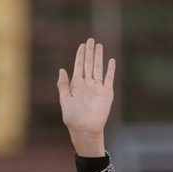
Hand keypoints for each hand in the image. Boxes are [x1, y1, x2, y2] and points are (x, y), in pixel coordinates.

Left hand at [57, 38, 114, 156]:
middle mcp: (87, 85)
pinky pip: (109, 79)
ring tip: (99, 45)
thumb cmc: (73, 118)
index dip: (80, 56)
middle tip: (90, 40)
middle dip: (89, 52)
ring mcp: (97, 88)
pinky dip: (110, 70)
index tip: (81, 45)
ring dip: (99, 57)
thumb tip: (61, 70)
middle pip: (89, 64)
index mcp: (76, 85)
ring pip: (98, 68)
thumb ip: (63, 86)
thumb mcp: (65, 101)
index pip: (79, 66)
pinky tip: (111, 60)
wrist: (85, 129)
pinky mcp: (107, 93)